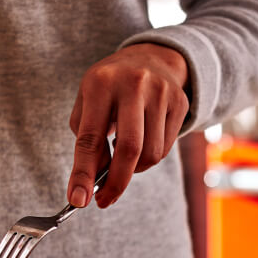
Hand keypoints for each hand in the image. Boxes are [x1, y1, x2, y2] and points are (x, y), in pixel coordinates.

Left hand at [66, 43, 189, 208]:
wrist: (150, 57)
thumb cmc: (108, 88)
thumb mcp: (87, 103)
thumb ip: (87, 140)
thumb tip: (96, 179)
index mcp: (100, 83)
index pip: (90, 138)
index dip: (83, 173)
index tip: (77, 200)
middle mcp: (133, 85)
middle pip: (129, 149)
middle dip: (115, 183)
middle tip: (103, 201)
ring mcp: (161, 93)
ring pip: (150, 154)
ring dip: (132, 170)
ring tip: (121, 160)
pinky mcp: (180, 103)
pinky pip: (165, 148)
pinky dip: (147, 159)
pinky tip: (139, 144)